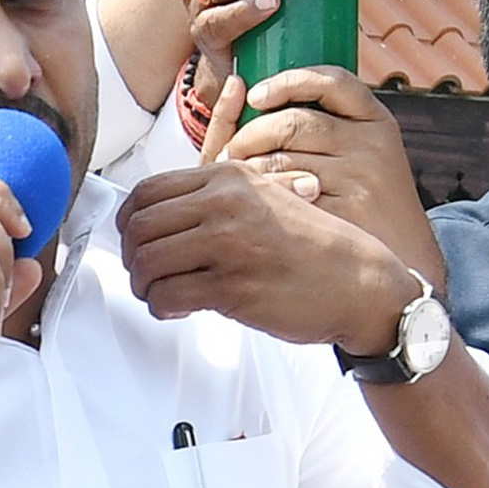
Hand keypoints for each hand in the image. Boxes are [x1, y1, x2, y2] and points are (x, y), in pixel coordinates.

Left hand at [117, 159, 415, 354]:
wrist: (360, 284)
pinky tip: (177, 309)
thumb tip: (158, 214)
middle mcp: (224, 205)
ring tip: (158, 293)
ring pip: (146, 262)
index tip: (132, 239)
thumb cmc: (312, 246)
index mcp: (228, 178)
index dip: (127, 220)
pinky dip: (161, 307)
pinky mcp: (232, 288)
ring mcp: (228, 246)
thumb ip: (216, 198)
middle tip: (142, 273)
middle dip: (130, 256)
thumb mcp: (265, 197)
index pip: (147, 191)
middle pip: (139, 227)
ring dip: (142, 285)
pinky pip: (167, 296)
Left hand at [200, 66, 444, 287]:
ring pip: (281, 158)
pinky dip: (260, 196)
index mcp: (376, 120)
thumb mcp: (364, 153)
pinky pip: (283, 194)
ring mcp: (359, 178)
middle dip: (250, 134)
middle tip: (231, 150)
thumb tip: (250, 97)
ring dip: (248, 166)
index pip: (331, 81)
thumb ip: (325, 127)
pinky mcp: (342, 213)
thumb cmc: (369, 202)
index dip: (287, 82)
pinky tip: (254, 202)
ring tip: (238, 177)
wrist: (408, 259)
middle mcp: (371, 143)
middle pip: (292, 122)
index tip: (255, 95)